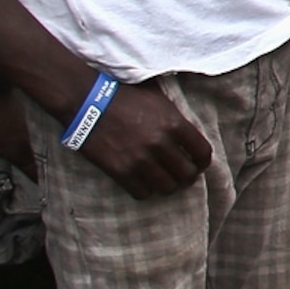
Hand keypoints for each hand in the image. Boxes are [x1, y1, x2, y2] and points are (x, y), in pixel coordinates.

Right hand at [77, 81, 214, 198]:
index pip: (202, 153)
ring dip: (168, 186)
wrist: (87, 101)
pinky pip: (142, 193)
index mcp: (174, 123)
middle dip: (187, 177)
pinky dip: (144, 191)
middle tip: (181, 176)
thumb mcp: (158, 98)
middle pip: (188, 174)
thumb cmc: (124, 95)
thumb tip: (190, 133)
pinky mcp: (120, 171)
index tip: (198, 164)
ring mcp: (140, 159)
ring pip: (167, 187)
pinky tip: (142, 183)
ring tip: (163, 181)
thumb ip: (176, 117)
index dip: (202, 162)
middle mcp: (160, 143)